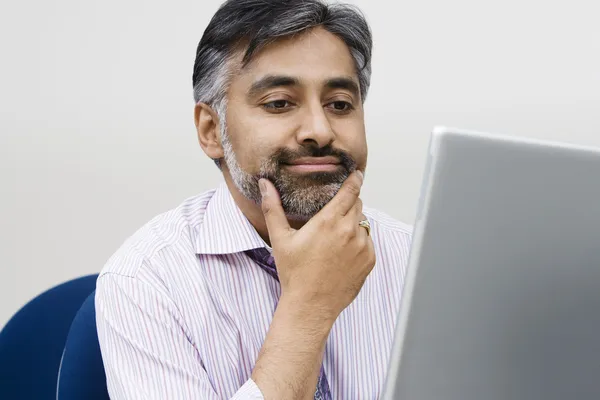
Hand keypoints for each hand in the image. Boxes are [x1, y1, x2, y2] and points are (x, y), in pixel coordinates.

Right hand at [259, 171, 375, 320]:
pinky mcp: (369, 260)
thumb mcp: (280, 239)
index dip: (354, 179)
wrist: (310, 306)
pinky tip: (342, 253)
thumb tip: (265, 184)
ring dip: (353, 224)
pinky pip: (368, 242)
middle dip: (348, 204)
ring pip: (363, 223)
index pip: (350, 190)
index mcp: (328, 221)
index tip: (356, 174)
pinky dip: (359, 242)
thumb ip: (273, 208)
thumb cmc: (294, 274)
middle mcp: (349, 231)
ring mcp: (362, 246)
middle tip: (333, 214)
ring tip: (335, 238)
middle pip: (357, 204)